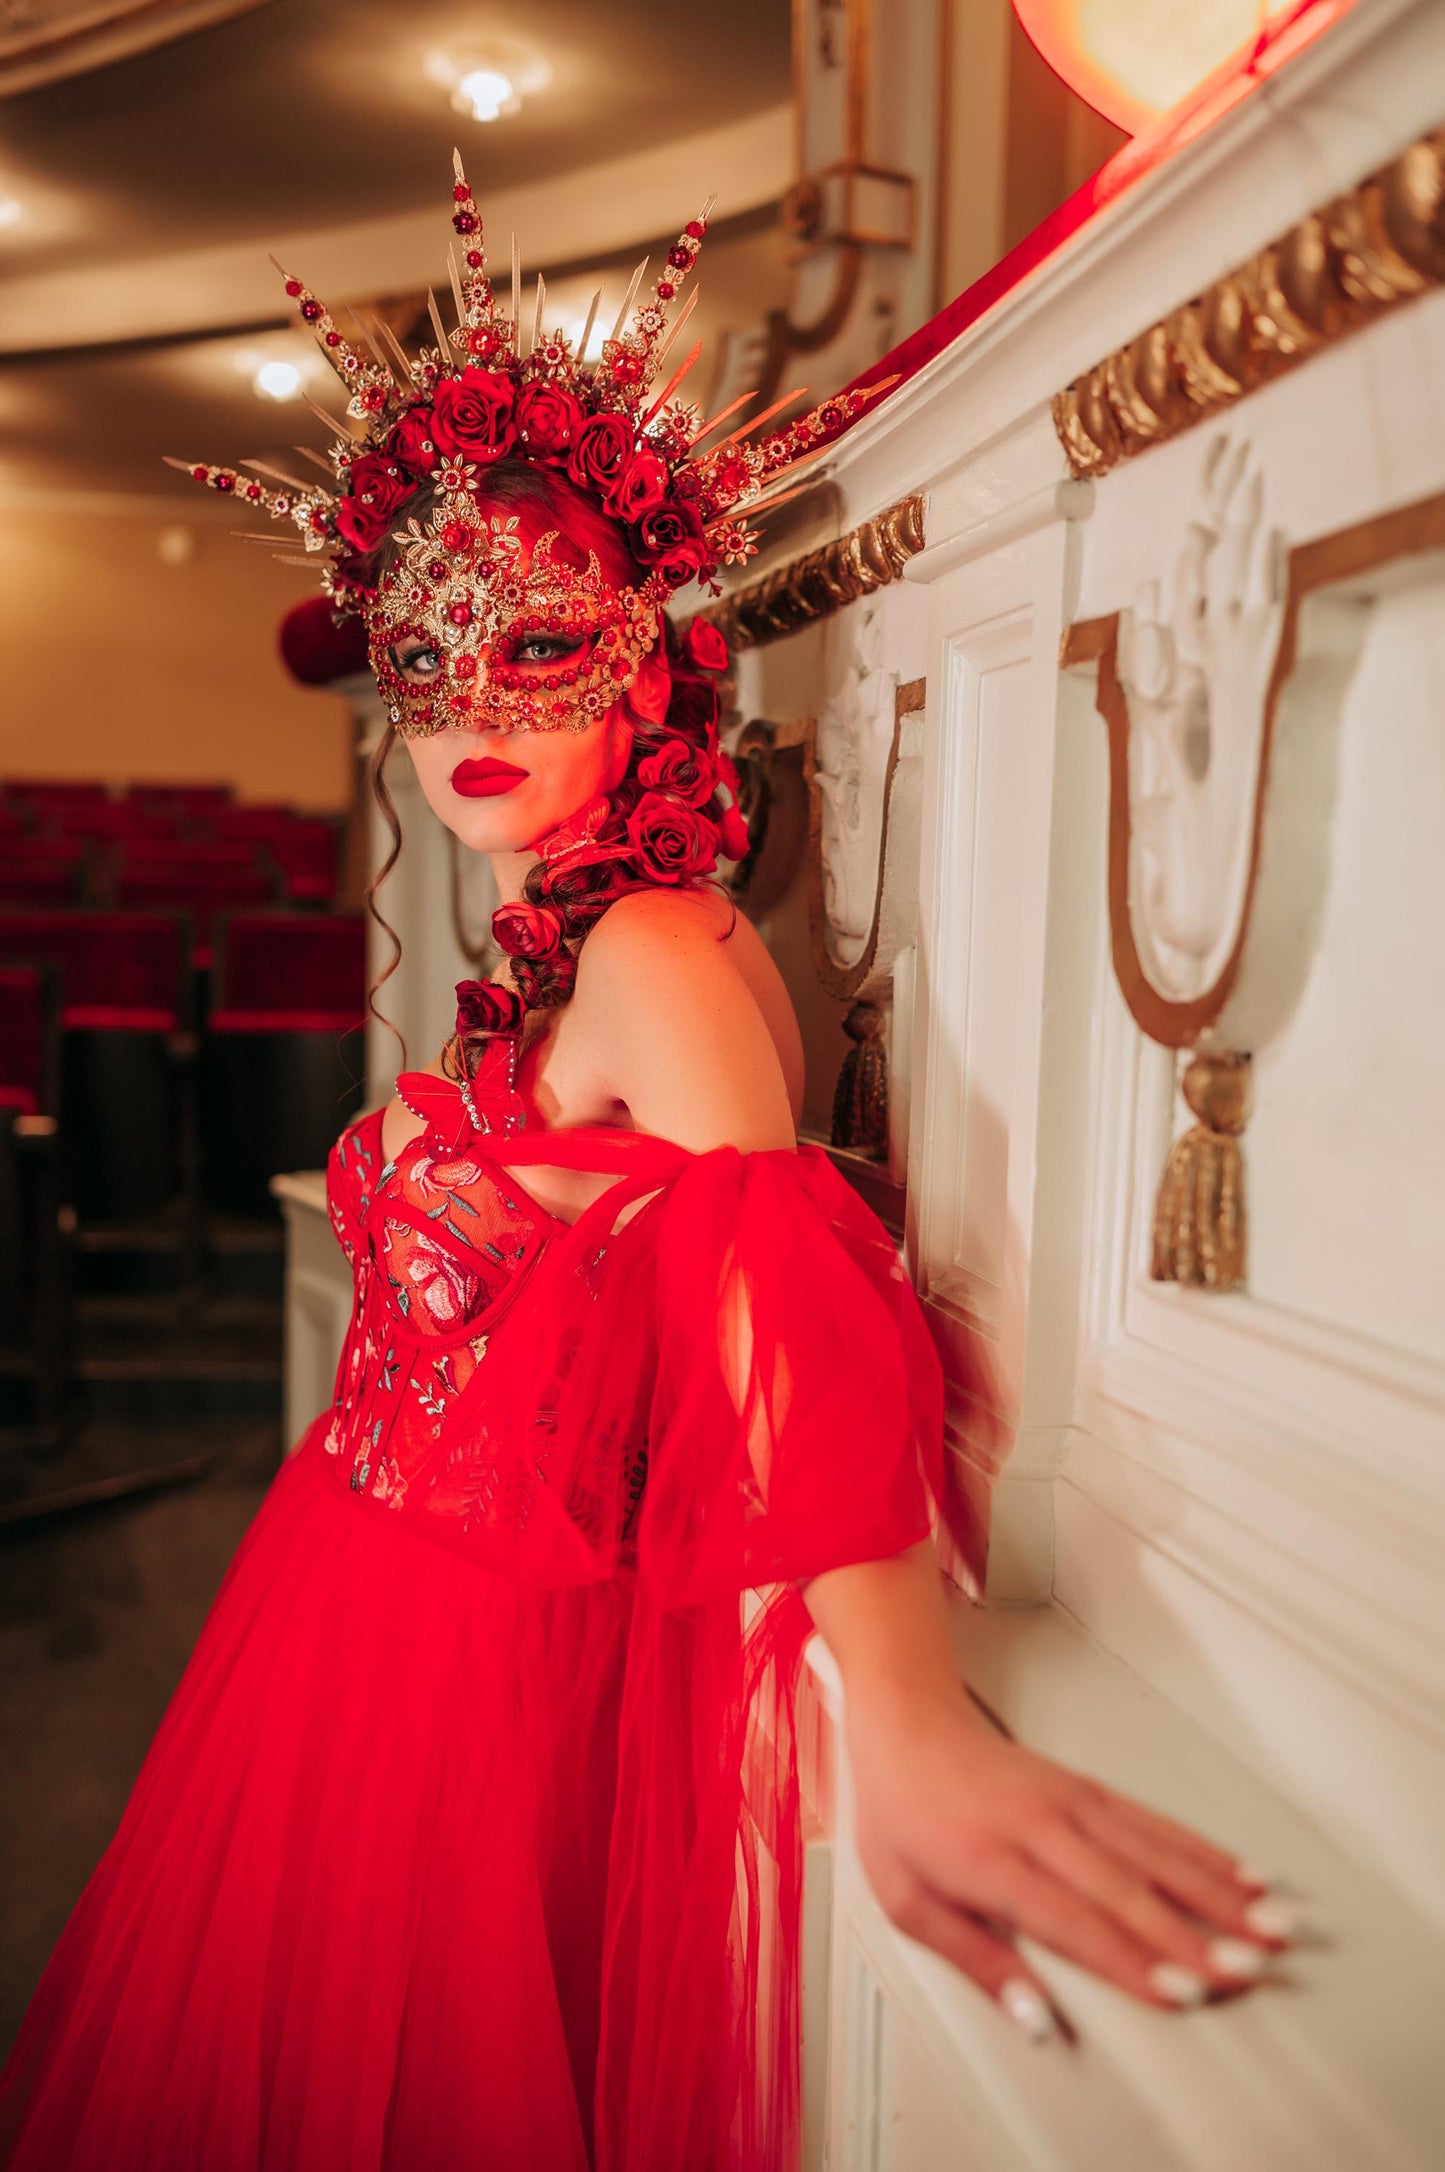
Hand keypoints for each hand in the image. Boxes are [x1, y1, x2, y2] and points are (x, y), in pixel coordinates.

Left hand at [844, 1680, 1295, 2039]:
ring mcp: (1070, 1801)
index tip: (1183, 1993)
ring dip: (1218, 1892)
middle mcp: (1040, 1826)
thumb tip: (1036, 2018)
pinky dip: (1203, 1849)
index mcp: (991, 1860)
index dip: (1133, 1961)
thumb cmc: (903, 1815)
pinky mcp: (1088, 1788)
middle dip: (1195, 1935)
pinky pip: (1153, 1821)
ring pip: (1155, 1852)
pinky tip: (1243, 1872)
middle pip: (1128, 1888)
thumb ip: (976, 1963)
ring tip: (1272, 1925)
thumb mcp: (906, 1901)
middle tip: (1247, 1971)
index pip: (1075, 1920)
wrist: (909, 1724)